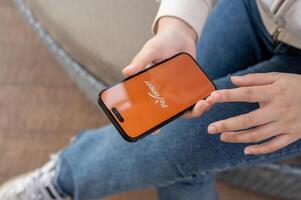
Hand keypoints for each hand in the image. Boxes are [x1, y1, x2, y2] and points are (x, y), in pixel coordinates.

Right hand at [122, 17, 209, 133]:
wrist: (179, 35)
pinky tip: (210, 96)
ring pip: (186, 107)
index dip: (152, 121)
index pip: (151, 108)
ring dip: (198, 109)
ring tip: (206, 101)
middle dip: (183, 115)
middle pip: (172, 112)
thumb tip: (126, 72)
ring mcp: (179, 90)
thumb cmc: (161, 42)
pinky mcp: (191, 86)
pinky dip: (204, 101)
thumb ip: (140, 61)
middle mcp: (165, 93)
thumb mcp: (150, 50)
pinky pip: (196, 98)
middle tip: (196, 108)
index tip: (155, 132)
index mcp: (152, 88)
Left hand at [206, 72, 300, 154]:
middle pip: (249, 120)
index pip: (247, 94)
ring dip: (238, 138)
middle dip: (227, 125)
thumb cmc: (297, 86)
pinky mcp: (292, 135)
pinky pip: (274, 146)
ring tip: (222, 137)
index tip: (212, 97)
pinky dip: (260, 150)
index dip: (228, 95)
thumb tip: (232, 79)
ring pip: (258, 135)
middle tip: (210, 128)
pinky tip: (245, 150)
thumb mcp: (278, 78)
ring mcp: (286, 125)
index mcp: (274, 93)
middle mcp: (279, 110)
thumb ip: (255, 79)